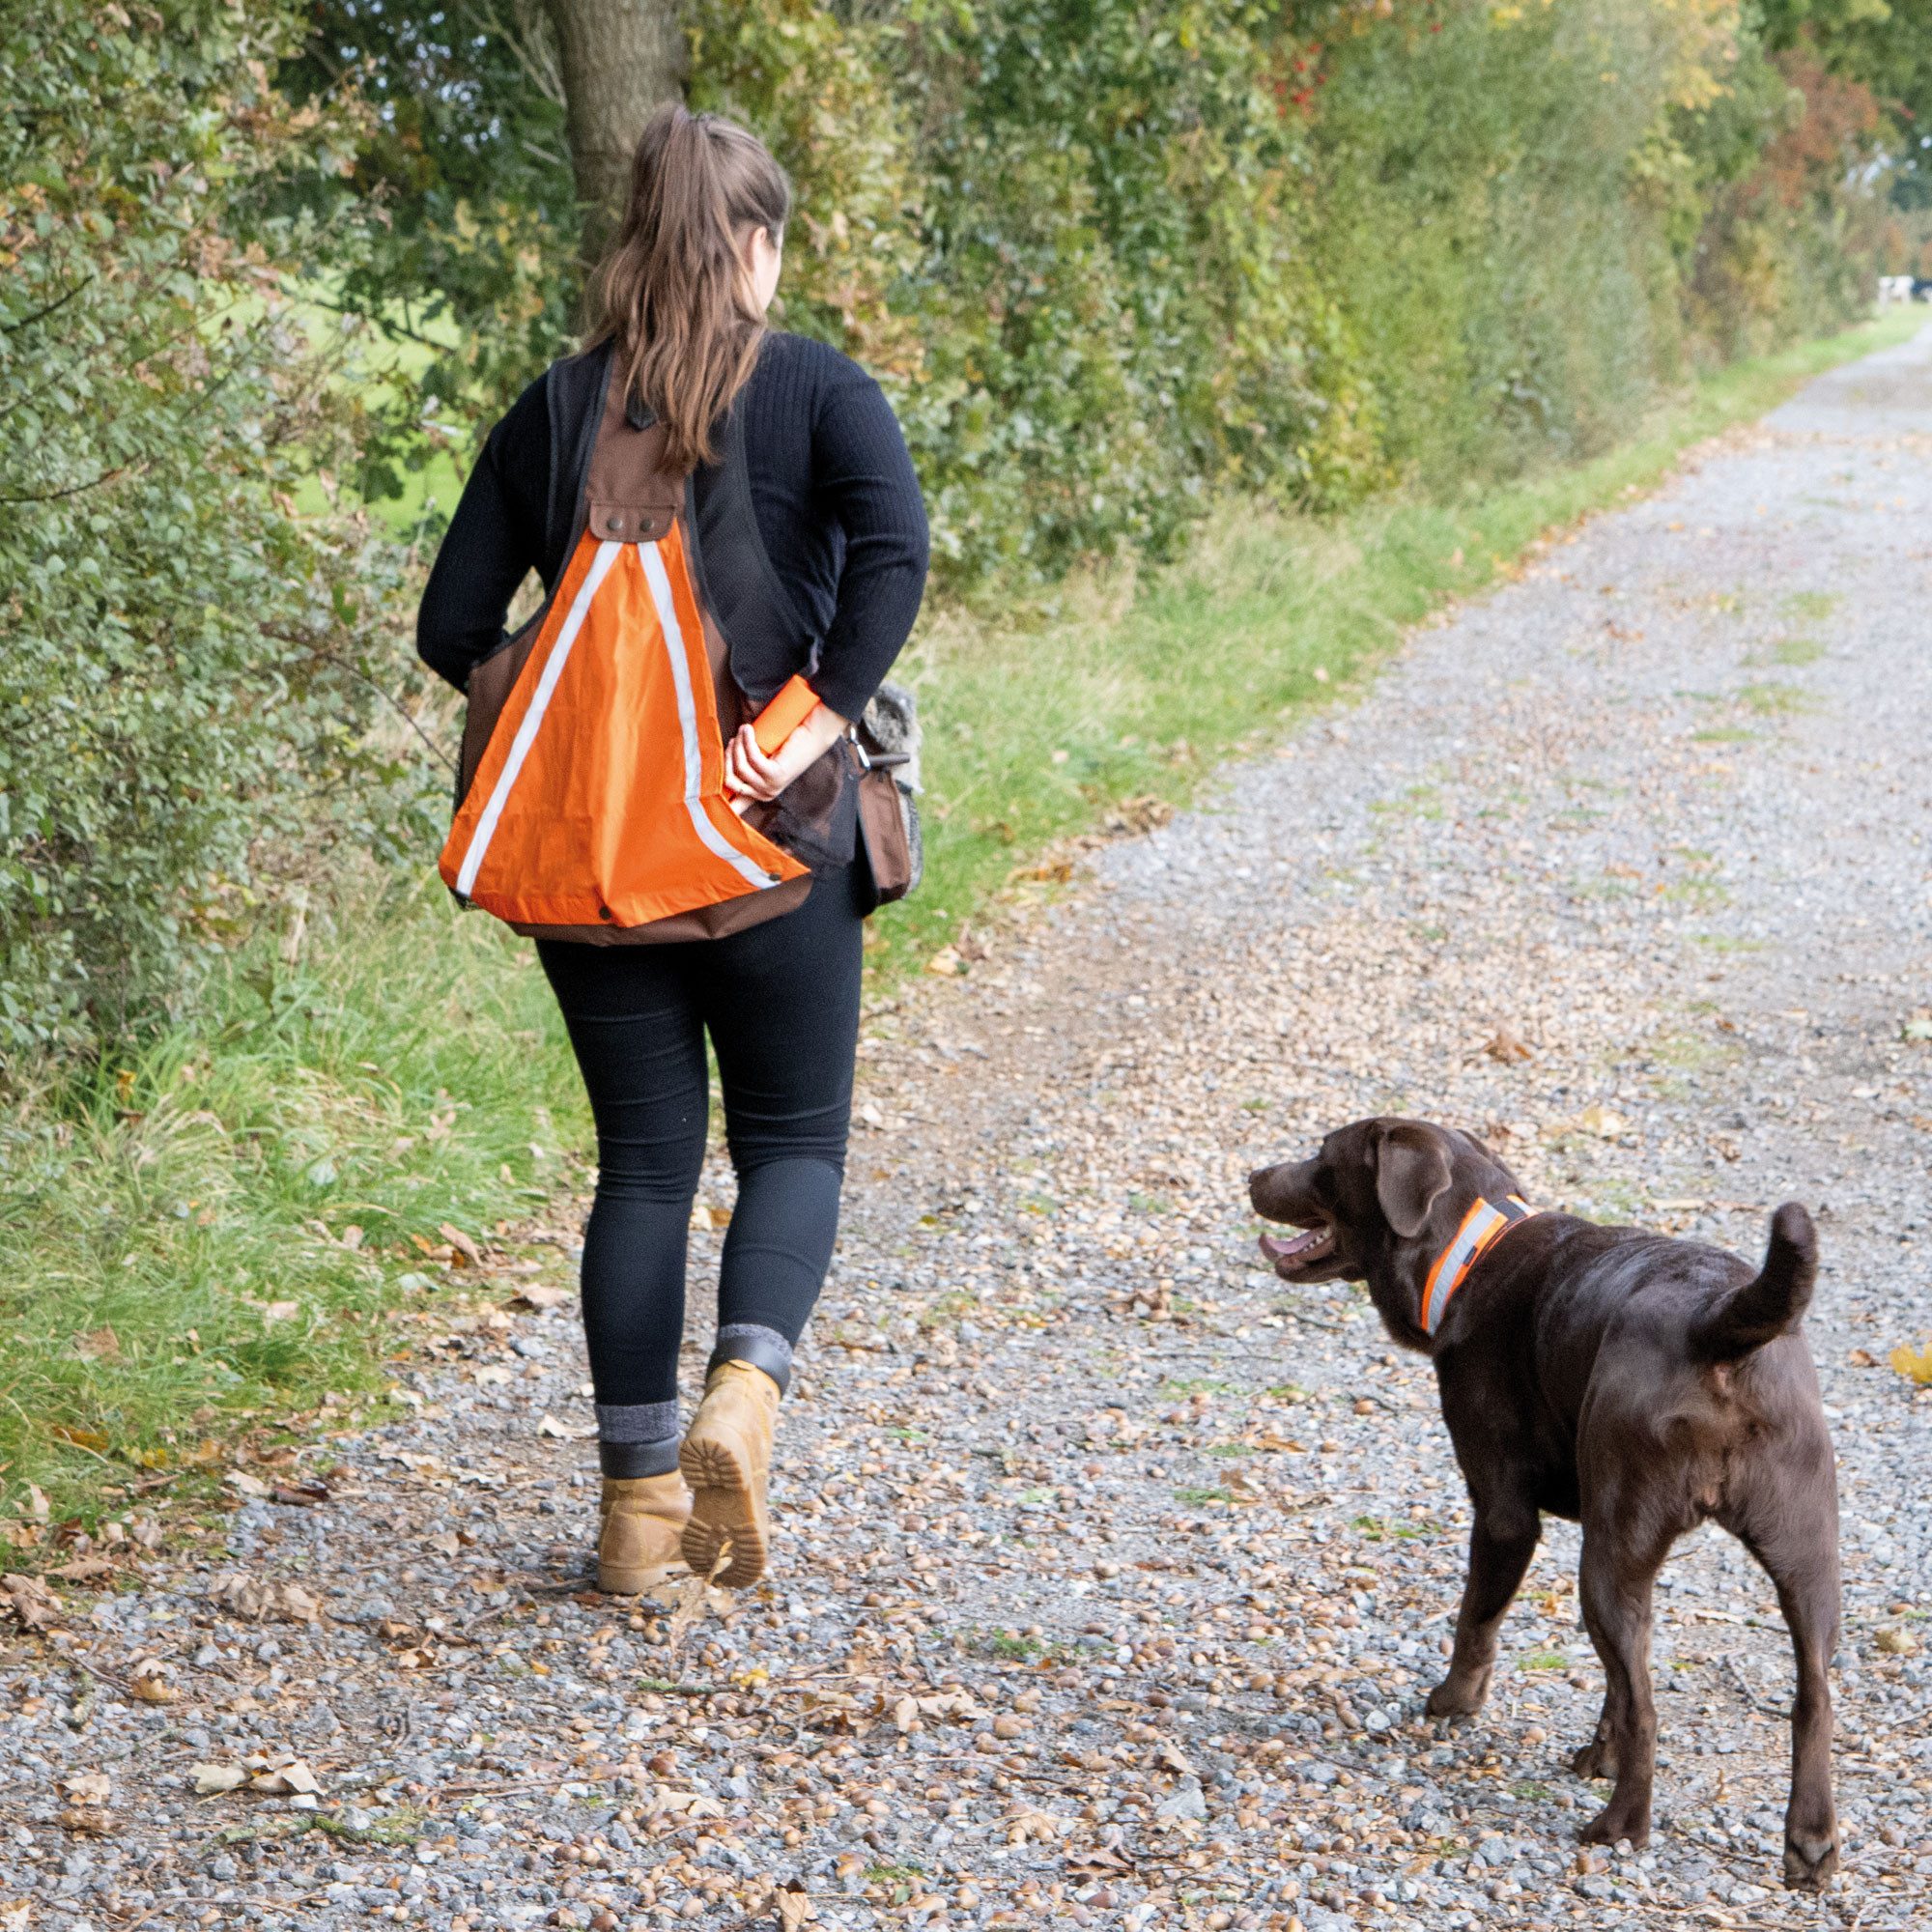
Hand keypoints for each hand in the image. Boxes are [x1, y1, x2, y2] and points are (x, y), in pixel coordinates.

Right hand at [723, 700, 849, 812]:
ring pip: (740, 768)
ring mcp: (771, 787)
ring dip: (737, 746)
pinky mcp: (775, 775)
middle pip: (730, 782)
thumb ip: (745, 765)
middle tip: (734, 740)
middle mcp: (764, 794)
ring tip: (744, 730)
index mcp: (759, 794)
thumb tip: (718, 763)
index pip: (735, 808)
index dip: (718, 804)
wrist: (813, 735)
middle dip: (727, 758)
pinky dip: (747, 742)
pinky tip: (747, 730)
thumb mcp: (762, 758)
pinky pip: (752, 759)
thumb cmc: (786, 744)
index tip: (702, 797)